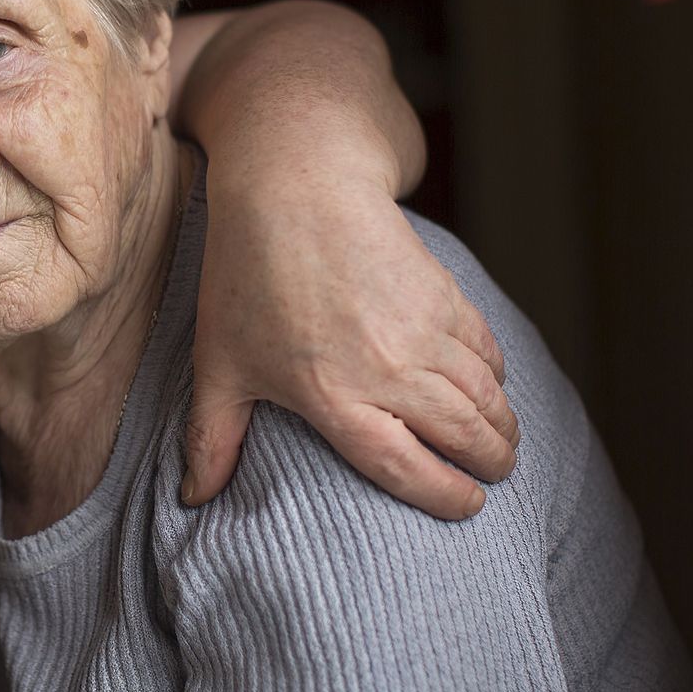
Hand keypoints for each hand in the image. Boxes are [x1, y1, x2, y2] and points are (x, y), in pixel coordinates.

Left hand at [184, 166, 519, 519]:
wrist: (295, 183)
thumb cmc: (245, 275)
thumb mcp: (219, 360)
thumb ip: (211, 436)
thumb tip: (190, 498)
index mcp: (332, 396)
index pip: (406, 467)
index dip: (444, 496)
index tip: (467, 508)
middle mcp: (386, 369)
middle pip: (461, 433)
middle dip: (490, 462)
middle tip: (495, 474)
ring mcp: (422, 329)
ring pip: (484, 393)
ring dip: (501, 423)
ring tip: (502, 443)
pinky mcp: (443, 292)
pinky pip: (484, 346)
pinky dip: (495, 372)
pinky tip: (492, 384)